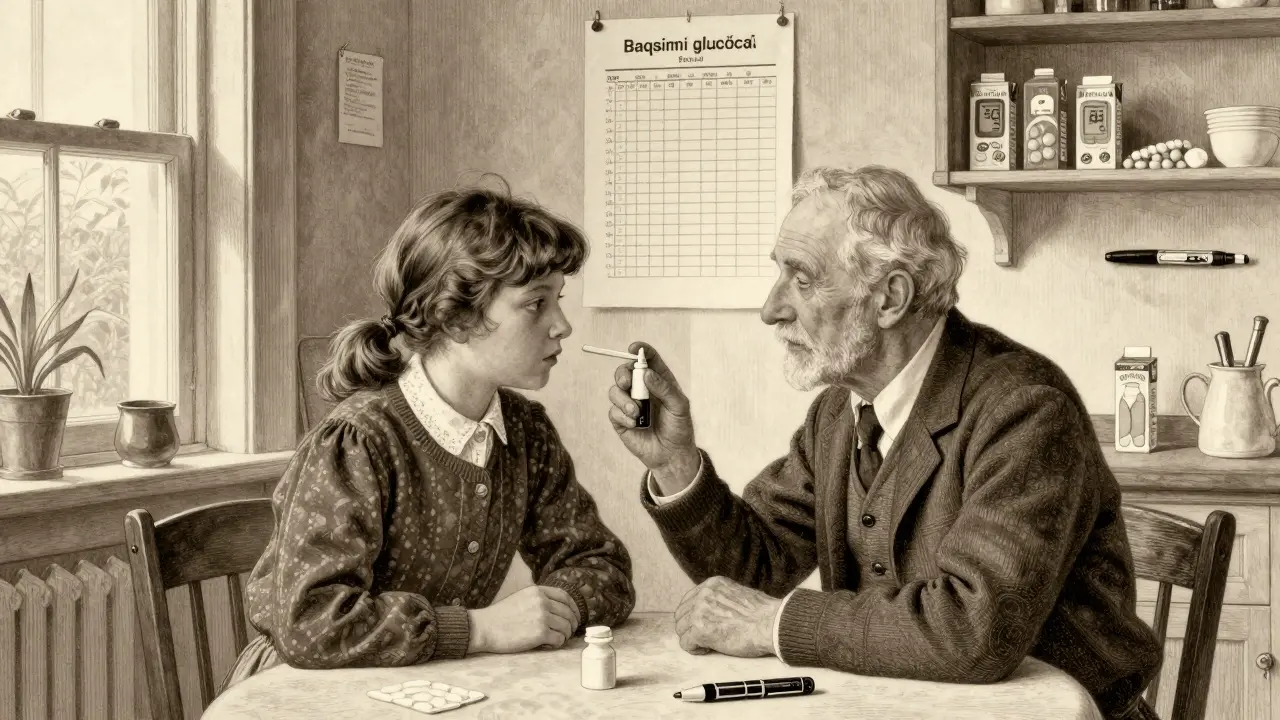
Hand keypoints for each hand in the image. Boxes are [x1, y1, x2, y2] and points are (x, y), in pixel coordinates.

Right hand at [466, 585, 580, 654]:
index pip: (565, 597)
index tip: (574, 616)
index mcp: (538, 591)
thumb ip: (538, 599)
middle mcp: (542, 601)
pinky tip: (547, 644)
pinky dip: (556, 644)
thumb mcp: (521, 598)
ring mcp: (542, 617)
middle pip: (568, 613)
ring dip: (564, 635)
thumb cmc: (500, 616)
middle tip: (568, 632)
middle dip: (572, 624)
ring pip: (566, 627)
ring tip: (554, 639)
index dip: (573, 608)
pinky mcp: (540, 633)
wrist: (484, 627)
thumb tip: (558, 609)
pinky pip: (559, 639)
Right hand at [607, 342, 699, 492]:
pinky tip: (635, 424)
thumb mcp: (679, 406)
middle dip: (622, 374)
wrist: (671, 455)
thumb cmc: (679, 428)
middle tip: (626, 383)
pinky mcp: (621, 420)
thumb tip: (646, 373)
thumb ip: (664, 388)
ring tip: (637, 413)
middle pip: (624, 372)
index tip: (633, 348)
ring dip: (623, 400)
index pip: (648, 360)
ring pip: (615, 391)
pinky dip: (623, 416)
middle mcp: (642, 390)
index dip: (640, 351)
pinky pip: (613, 411)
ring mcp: (630, 404)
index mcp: (658, 381)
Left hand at [674, 576, 779, 657]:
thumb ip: (720, 599)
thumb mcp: (737, 594)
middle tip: (705, 637)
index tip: (704, 625)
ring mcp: (699, 611)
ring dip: (693, 639)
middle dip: (690, 628)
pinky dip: (695, 649)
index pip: (688, 601)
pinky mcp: (700, 629)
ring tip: (709, 644)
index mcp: (712, 584)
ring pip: (681, 630)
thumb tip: (712, 611)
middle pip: (681, 615)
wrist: (771, 624)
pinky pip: (686, 644)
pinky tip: (709, 649)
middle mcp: (702, 594)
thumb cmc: (762, 614)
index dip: (693, 616)